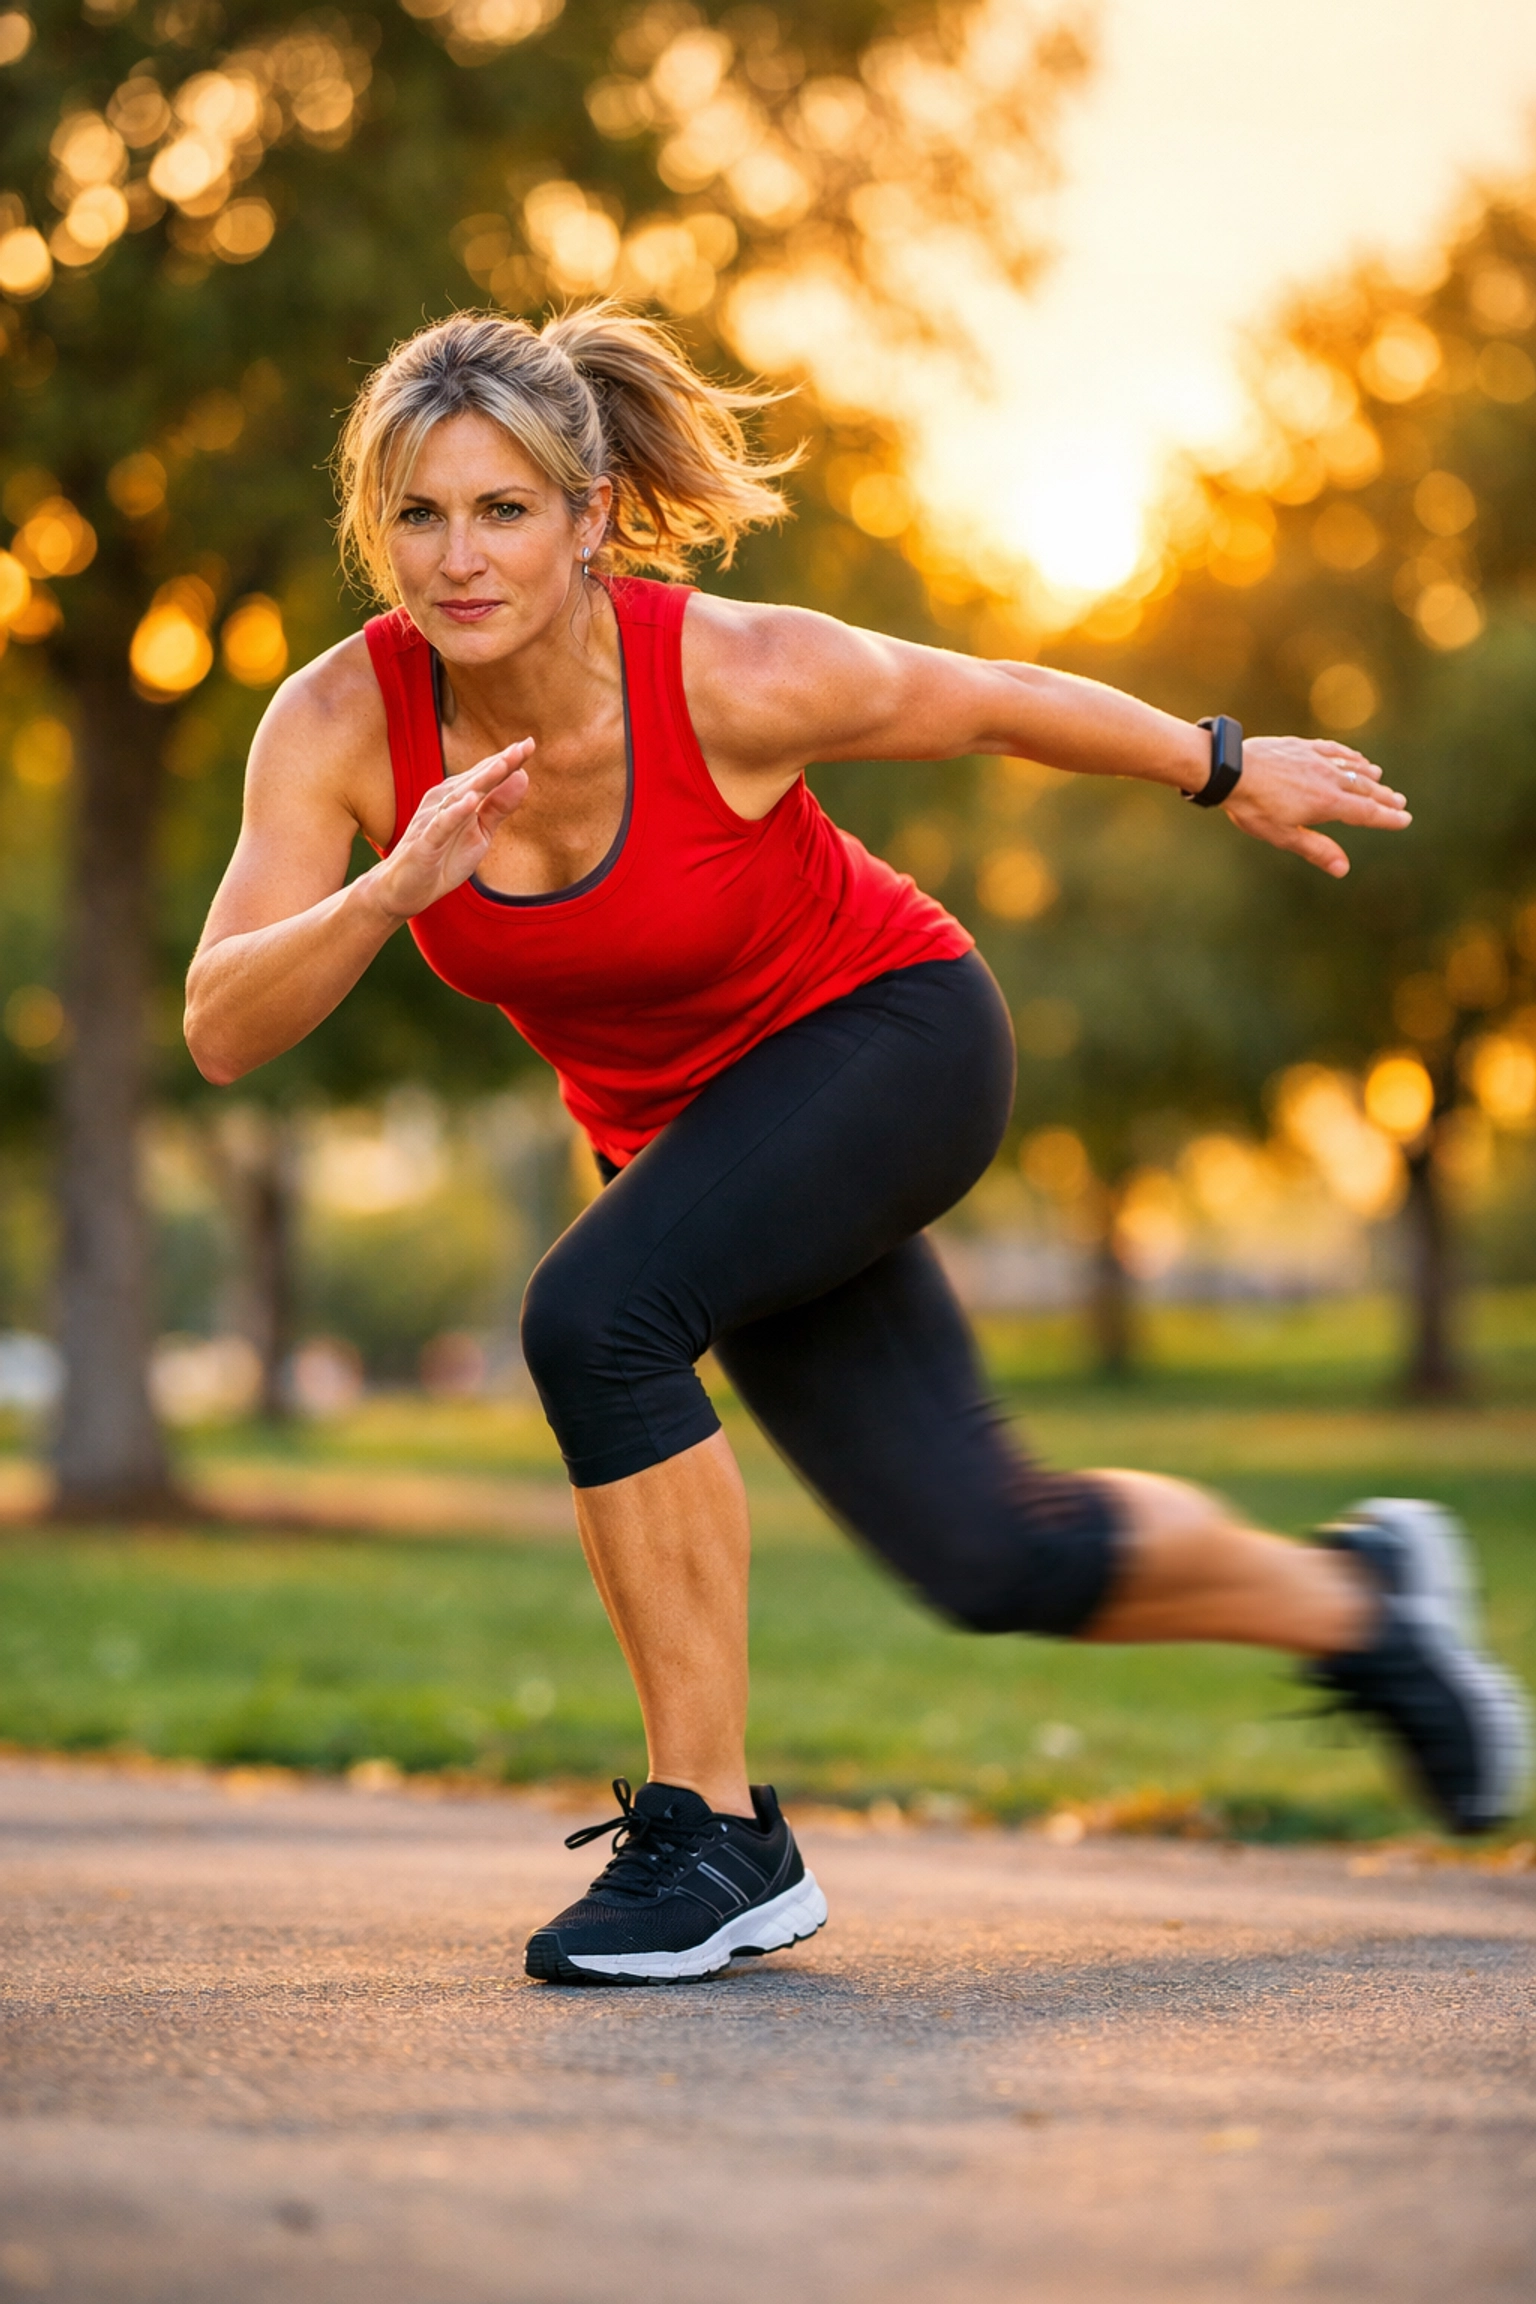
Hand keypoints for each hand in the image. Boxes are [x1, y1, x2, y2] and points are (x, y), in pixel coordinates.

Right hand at [370, 741, 532, 919]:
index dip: (509, 761)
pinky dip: (455, 813)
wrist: (404, 890)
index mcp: (458, 797)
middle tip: (524, 746)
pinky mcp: (424, 843)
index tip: (531, 743)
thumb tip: (523, 776)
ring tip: (504, 764)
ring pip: (459, 796)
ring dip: (481, 779)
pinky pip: (440, 825)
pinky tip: (471, 801)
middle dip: (500, 763)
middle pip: (476, 779)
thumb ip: (498, 807)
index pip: (487, 775)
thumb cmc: (443, 858)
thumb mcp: (479, 834)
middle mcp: (444, 802)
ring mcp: (432, 820)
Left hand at [1223, 737, 1409, 876]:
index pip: (1366, 813)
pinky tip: (1353, 757)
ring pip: (1351, 768)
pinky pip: (1334, 750)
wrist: (1232, 769)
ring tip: (1380, 778)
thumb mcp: (1283, 836)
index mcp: (1327, 803)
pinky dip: (1349, 756)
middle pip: (1364, 788)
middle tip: (1400, 802)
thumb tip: (1343, 870)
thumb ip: (1316, 850)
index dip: (1387, 818)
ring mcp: (1317, 759)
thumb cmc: (1254, 807)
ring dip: (1368, 775)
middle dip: (1384, 797)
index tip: (1405, 819)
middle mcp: (1329, 778)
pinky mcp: (1303, 746)